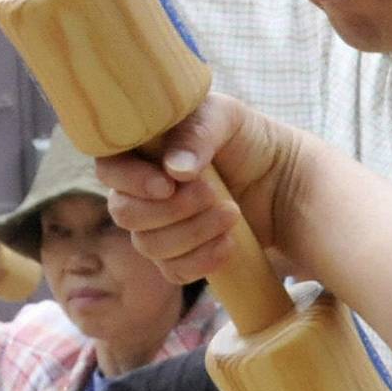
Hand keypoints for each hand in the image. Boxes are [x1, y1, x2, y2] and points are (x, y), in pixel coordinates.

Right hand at [98, 95, 286, 285]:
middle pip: (124, 213)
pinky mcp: (181, 255)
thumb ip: (197, 135)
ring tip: (232, 212)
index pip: (109, 169)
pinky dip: (202, 260)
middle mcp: (141, 190)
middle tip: (211, 194)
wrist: (282, 179)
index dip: (131, 181)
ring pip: (149, 246)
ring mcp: (159, 226)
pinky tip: (230, 242)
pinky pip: (173, 272)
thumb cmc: (246, 137)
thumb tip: (173, 170)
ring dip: (193, 233)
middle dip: (169, 210)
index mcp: (141, 151)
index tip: (168, 184)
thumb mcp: (226, 119)